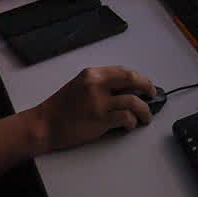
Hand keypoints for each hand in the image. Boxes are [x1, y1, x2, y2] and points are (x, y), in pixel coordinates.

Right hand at [32, 65, 157, 150]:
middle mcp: (97, 84)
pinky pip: (126, 117)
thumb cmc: (61, 107)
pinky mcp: (100, 119)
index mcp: (92, 74)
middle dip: (147, 87)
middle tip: (153, 95)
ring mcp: (99, 102)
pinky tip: (130, 125)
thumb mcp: (80, 86)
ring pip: (133, 101)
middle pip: (132, 80)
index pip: (123, 71)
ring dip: (144, 110)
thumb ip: (101, 85)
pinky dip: (132, 122)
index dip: (139, 78)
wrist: (45, 124)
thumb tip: (127, 90)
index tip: (146, 84)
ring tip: (146, 117)